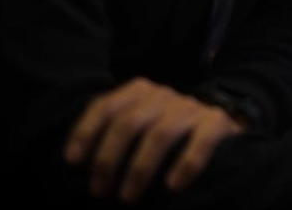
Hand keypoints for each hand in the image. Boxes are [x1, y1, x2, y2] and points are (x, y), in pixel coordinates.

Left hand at [64, 77, 243, 202]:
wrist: (220, 131)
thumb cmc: (167, 139)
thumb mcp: (137, 130)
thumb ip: (113, 135)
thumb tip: (76, 162)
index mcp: (139, 93)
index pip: (105, 105)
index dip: (85, 132)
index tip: (72, 162)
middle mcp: (164, 96)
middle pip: (128, 122)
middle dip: (108, 160)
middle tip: (99, 191)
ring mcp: (191, 107)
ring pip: (160, 134)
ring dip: (140, 168)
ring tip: (128, 197)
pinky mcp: (217, 122)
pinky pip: (200, 141)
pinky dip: (185, 164)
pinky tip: (173, 186)